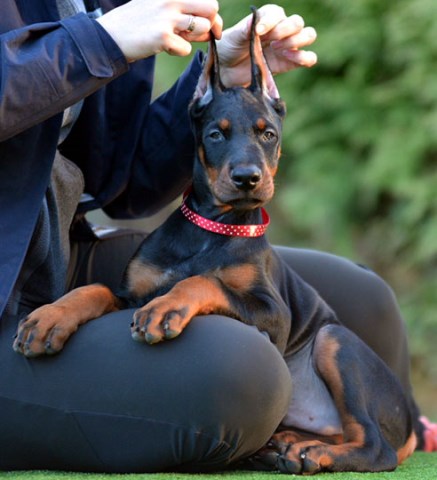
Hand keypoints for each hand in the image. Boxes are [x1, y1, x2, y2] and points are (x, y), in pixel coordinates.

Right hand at [97, 0, 222, 61]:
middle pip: (211, 7)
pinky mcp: (163, 36)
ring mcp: (167, 16)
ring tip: (176, 38)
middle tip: (200, 35)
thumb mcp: (160, 9)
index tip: (209, 27)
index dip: (211, 15)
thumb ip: (183, 13)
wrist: (110, 36)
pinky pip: (186, 49)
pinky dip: (178, 51)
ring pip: (203, 27)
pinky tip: (163, 46)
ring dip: (194, 38)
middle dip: (211, 24)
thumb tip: (211, 28)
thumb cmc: (137, 24)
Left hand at [217, 5, 316, 87]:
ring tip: (279, 49)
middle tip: (272, 42)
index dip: (271, 21)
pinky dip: (304, 57)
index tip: (258, 32)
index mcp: (266, 19)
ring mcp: (287, 47)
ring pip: (308, 35)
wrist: (228, 71)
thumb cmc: (229, 49)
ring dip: (297, 40)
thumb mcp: (232, 38)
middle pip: (297, 22)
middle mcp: (280, 30)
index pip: (277, 13)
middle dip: (286, 30)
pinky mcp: (290, 63)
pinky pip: (309, 58)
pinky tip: (289, 58)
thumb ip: (244, 30)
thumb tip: (254, 22)